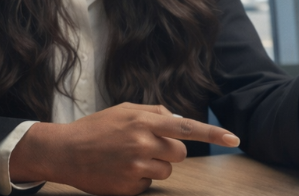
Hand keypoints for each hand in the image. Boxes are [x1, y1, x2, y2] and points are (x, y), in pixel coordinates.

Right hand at [9, 103, 239, 195]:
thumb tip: (178, 120)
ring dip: (155, 166)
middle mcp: (142, 143)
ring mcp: (135, 167)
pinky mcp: (129, 187)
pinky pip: (149, 185)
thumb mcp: (125, 111)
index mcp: (144, 122)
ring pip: (167, 170)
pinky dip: (139, 179)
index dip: (213, 134)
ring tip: (129, 158)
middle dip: (169, 151)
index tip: (235, 139)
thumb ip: (154, 113)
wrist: (63, 151)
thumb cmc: (96, 128)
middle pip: (180, 153)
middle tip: (146, 147)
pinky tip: (120, 171)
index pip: (187, 127)